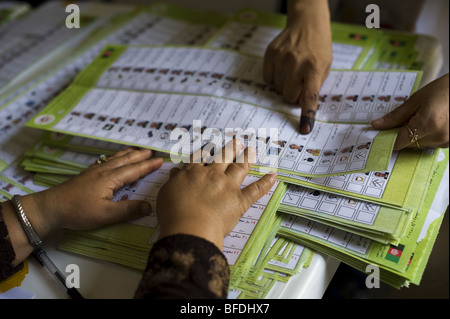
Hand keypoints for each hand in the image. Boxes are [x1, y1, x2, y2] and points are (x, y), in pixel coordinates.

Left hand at [3, 148, 162, 262]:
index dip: (148, 166)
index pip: (134, 170)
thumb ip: (127, 210)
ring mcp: (94, 171)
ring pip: (115, 159)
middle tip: (152, 151)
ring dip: (128, 154)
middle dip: (140, 156)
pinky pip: (106, 161)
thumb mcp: (105, 215)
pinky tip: (112, 158)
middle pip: (125, 160)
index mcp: (110, 179)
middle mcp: (104, 171)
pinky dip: (114, 157)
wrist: (51, 207)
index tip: (161, 161)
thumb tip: (149, 206)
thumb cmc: (78, 211)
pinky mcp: (86, 175)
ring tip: (137, 150)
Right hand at [156, 140, 277, 248]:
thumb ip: (174, 181)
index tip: (210, 145)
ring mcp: (228, 187)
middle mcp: (212, 175)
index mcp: (193, 173)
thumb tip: (176, 172)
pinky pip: (255, 190)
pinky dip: (266, 183)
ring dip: (246, 157)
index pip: (200, 158)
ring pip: (239, 168)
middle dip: (230, 148)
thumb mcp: (166, 193)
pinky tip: (274, 176)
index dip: (206, 151)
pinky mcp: (239, 201)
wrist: (189, 229)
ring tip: (251, 150)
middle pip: (222, 157)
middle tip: (237, 141)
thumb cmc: (173, 214)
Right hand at [263, 0, 331, 133]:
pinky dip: (274, 78)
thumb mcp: (325, 67)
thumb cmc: (318, 49)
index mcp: (315, 68)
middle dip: (294, 95)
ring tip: (292, 71)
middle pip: (289, 97)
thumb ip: (315, 87)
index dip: (307, 114)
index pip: (310, 96)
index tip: (305, 129)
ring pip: (278, 89)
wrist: (307, 23)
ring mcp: (282, 58)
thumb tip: (302, 107)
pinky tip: (282, 67)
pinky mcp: (270, 54)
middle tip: (299, 84)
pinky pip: (268, 79)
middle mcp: (297, 63)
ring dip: (284, 85)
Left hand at [371, 73, 448, 149]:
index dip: (389, 138)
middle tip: (410, 118)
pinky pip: (432, 143)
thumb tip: (376, 125)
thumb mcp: (416, 100)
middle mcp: (439, 136)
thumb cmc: (443, 89)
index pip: (399, 141)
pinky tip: (434, 122)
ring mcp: (448, 141)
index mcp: (428, 124)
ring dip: (417, 135)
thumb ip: (395, 116)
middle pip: (409, 143)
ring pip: (420, 144)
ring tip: (426, 117)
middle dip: (405, 133)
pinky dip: (428, 135)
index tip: (381, 134)